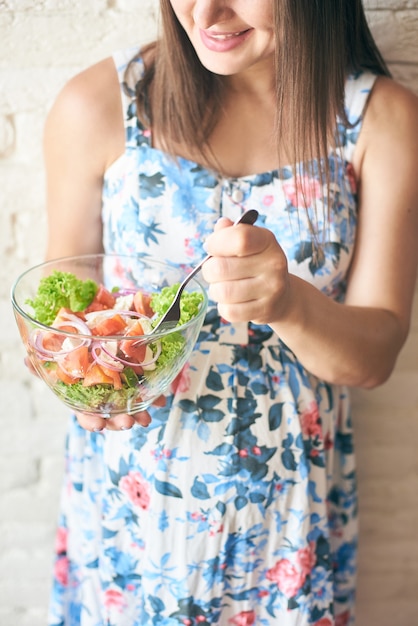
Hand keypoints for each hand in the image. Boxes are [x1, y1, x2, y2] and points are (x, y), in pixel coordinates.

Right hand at [25, 355, 164, 431]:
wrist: (91, 324)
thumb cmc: (69, 344)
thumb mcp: (53, 352)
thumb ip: (40, 360)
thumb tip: (26, 360)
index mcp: (82, 395)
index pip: (85, 414)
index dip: (92, 421)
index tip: (99, 426)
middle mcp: (102, 395)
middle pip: (111, 414)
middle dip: (119, 421)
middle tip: (129, 422)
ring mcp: (120, 388)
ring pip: (130, 406)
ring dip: (139, 413)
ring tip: (147, 418)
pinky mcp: (136, 376)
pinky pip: (147, 390)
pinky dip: (155, 395)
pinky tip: (161, 399)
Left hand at [202, 217, 289, 324]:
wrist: (282, 296)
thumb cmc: (256, 264)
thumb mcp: (248, 242)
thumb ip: (231, 232)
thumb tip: (221, 226)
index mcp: (267, 241)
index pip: (239, 239)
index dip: (216, 243)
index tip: (211, 247)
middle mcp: (273, 264)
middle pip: (221, 268)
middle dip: (209, 270)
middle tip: (215, 271)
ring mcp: (271, 289)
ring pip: (222, 292)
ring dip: (215, 290)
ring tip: (223, 286)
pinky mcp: (265, 310)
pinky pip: (229, 311)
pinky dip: (223, 307)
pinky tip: (232, 301)